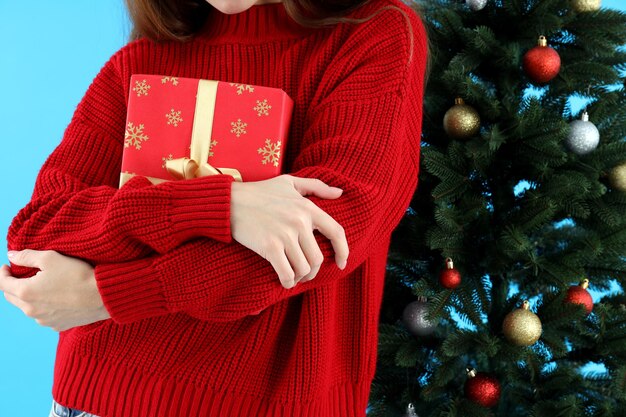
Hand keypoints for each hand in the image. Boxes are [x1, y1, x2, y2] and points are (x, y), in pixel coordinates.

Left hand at [0, 250, 110, 331]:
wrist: (102, 296)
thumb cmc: (77, 275)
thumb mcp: (51, 258)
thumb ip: (27, 256)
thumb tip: (11, 256)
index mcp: (25, 292)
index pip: (2, 283)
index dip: (2, 273)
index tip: (7, 266)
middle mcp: (30, 310)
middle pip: (11, 297)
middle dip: (12, 286)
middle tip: (21, 276)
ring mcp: (43, 320)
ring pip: (27, 308)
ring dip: (29, 297)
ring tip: (42, 287)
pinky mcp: (57, 326)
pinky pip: (43, 316)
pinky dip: (44, 307)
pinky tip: (56, 299)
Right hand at [230, 174, 348, 288]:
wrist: (229, 201)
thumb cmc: (259, 192)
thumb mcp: (289, 182)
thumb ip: (316, 186)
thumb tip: (340, 193)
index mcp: (307, 207)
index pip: (336, 232)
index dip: (343, 250)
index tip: (342, 263)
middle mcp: (299, 221)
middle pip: (318, 258)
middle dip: (313, 270)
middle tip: (306, 273)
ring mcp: (285, 235)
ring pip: (304, 268)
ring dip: (301, 277)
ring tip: (294, 276)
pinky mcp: (269, 247)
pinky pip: (287, 273)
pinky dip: (288, 282)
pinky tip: (285, 281)